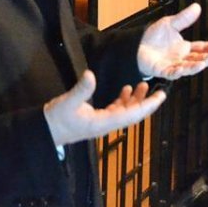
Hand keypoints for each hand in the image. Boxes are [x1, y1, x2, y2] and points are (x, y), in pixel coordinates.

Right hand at [43, 70, 165, 145]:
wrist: (47, 130)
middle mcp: (107, 124)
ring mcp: (103, 122)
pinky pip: (117, 110)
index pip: (131, 115)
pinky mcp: (98, 118)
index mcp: (104, 123)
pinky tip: (126, 89)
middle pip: (133, 115)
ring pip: (126, 112)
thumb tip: (90, 75)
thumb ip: (81, 90)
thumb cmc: (57, 118)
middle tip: (160, 91)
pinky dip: (124, 100)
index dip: (147, 106)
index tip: (160, 97)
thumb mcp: (67, 102)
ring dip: (136, 100)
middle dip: (147, 103)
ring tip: (144, 85)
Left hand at [137, 3, 207, 79]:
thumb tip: (197, 7)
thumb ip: (184, 18)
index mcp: (185, 47)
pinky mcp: (162, 70)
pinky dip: (178, 71)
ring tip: (205, 63)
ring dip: (196, 66)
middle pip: (198, 59)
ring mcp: (173, 65)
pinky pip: (172, 72)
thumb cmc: (153, 36)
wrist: (136, 44)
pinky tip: (183, 68)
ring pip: (187, 67)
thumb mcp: (170, 23)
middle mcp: (181, 58)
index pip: (203, 47)